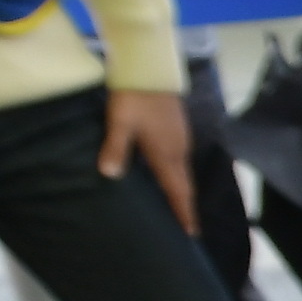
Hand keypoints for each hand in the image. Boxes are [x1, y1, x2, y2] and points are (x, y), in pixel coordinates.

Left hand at [99, 87, 200, 224]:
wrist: (149, 68)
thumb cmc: (134, 96)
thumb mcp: (120, 122)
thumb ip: (115, 148)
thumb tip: (110, 175)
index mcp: (166, 153)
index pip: (177, 189)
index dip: (183, 211)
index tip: (191, 233)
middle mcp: (178, 150)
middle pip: (185, 184)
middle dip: (186, 206)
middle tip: (187, 227)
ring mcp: (180, 138)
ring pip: (183, 171)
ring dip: (182, 190)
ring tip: (178, 204)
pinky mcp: (177, 129)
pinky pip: (180, 159)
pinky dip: (177, 174)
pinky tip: (168, 174)